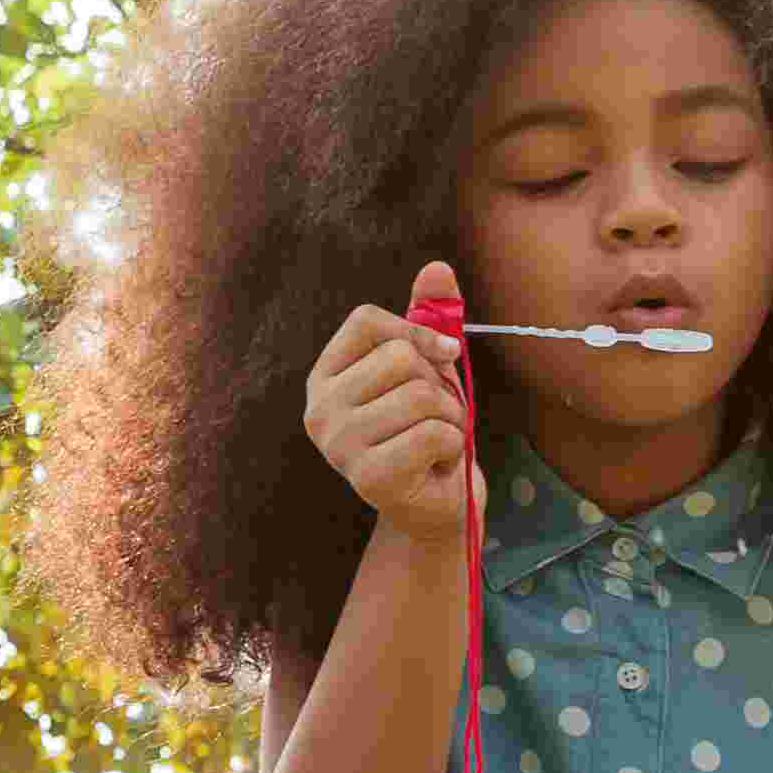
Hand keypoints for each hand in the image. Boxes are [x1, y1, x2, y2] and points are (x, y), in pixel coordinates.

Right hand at [303, 263, 477, 546]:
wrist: (435, 505)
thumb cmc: (426, 431)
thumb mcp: (428, 369)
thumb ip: (428, 318)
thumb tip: (437, 268)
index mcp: (324, 377)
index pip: (368, 321)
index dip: (417, 333)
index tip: (440, 358)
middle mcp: (320, 409)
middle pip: (400, 358)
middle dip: (438, 385)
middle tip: (432, 416)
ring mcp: (339, 445)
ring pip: (422, 396)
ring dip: (449, 418)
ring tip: (435, 440)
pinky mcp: (369, 477)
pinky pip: (434, 434)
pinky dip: (452, 445)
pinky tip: (435, 463)